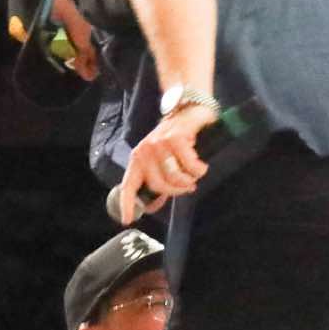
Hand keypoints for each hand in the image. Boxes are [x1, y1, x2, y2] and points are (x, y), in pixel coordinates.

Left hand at [117, 102, 217, 223]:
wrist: (187, 109)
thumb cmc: (176, 139)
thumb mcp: (162, 160)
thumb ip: (157, 180)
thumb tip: (152, 205)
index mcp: (138, 158)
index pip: (128, 184)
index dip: (127, 203)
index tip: (128, 220)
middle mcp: (145, 151)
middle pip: (159, 185)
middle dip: (176, 191)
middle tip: (188, 187)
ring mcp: (159, 144)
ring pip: (174, 176)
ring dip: (188, 181)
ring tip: (194, 176)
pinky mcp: (176, 138)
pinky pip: (189, 166)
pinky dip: (198, 170)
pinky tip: (201, 166)